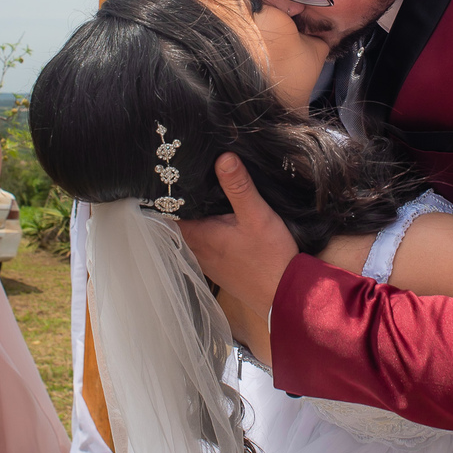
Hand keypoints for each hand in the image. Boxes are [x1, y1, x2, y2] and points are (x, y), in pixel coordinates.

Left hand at [177, 153, 297, 320]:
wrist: (286, 295)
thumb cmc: (270, 258)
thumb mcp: (257, 215)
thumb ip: (239, 186)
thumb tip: (223, 157)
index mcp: (199, 235)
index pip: (169, 212)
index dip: (167, 194)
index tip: (168, 174)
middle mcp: (197, 250)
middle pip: (180, 221)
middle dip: (182, 202)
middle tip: (185, 177)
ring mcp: (207, 262)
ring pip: (193, 233)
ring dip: (196, 217)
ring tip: (201, 193)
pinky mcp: (220, 268)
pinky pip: (206, 244)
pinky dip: (208, 230)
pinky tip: (219, 220)